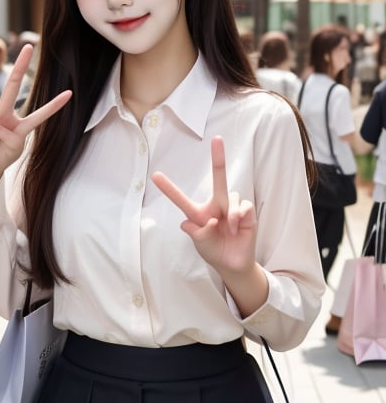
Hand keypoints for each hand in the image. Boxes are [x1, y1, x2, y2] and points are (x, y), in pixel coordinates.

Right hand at [0, 44, 71, 199]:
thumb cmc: (1, 155)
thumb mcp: (12, 147)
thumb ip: (7, 133)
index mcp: (21, 124)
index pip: (41, 113)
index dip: (54, 105)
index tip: (69, 93)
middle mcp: (8, 114)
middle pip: (13, 86)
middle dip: (20, 66)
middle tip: (28, 45)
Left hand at [151, 136, 256, 276]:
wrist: (232, 264)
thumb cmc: (213, 250)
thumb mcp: (200, 244)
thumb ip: (197, 233)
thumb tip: (200, 221)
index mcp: (199, 213)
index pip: (181, 199)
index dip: (169, 188)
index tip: (155, 176)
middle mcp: (216, 205)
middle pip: (218, 178)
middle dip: (219, 158)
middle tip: (217, 138)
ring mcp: (232, 207)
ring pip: (232, 194)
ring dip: (230, 213)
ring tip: (229, 229)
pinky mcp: (247, 213)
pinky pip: (244, 206)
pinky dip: (239, 217)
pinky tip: (236, 228)